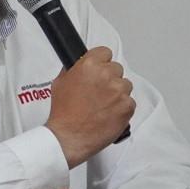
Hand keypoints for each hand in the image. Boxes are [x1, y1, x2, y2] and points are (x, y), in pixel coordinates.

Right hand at [45, 46, 134, 167]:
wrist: (69, 136)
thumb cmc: (63, 113)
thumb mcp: (60, 83)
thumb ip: (74, 70)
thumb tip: (81, 66)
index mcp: (89, 65)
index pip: (105, 52)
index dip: (101, 62)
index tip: (99, 69)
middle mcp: (106, 75)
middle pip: (116, 69)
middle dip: (109, 78)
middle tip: (98, 91)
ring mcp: (119, 91)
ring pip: (125, 85)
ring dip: (117, 93)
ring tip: (102, 105)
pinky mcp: (127, 106)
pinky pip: (129, 102)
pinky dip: (121, 108)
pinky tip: (108, 114)